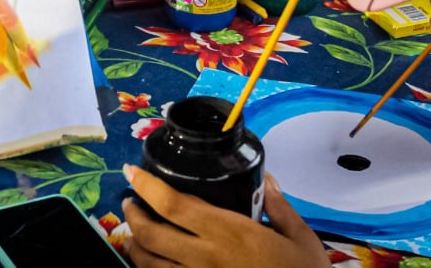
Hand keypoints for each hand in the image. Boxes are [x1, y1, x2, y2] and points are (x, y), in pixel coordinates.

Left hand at [121, 166, 330, 267]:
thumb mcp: (300, 238)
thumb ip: (279, 207)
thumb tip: (267, 179)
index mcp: (228, 232)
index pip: (173, 205)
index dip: (146, 186)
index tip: (131, 172)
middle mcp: (205, 257)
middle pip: (150, 234)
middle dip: (133, 214)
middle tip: (131, 201)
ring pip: (149, 264)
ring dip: (134, 245)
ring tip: (134, 232)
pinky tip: (152, 263)